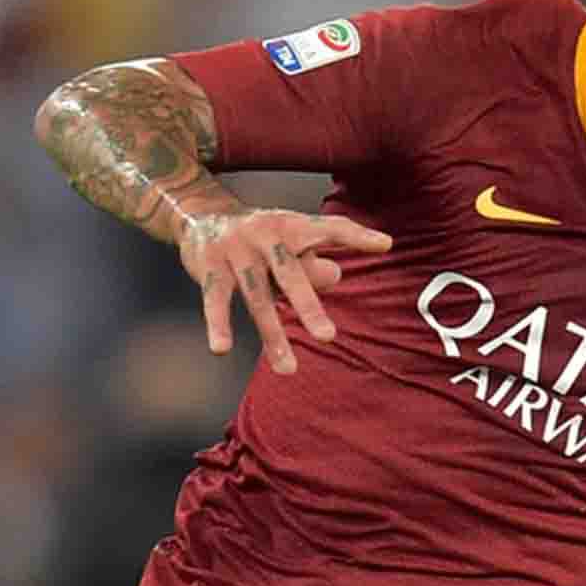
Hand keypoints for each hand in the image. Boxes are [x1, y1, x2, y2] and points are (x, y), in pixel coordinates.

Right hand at [176, 204, 387, 374]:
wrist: (200, 215)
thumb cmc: (260, 238)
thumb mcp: (289, 244)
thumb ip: (313, 262)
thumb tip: (335, 276)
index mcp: (292, 225)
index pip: (329, 228)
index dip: (356, 236)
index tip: (384, 245)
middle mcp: (266, 234)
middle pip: (291, 273)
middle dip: (308, 307)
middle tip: (327, 337)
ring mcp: (236, 249)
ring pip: (257, 296)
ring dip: (272, 334)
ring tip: (288, 369)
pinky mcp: (209, 265)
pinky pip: (215, 299)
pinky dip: (218, 324)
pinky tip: (221, 348)